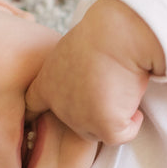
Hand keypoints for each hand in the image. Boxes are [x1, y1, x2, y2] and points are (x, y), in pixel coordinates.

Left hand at [26, 0, 165, 144]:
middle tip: (109, 88)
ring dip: (113, 116)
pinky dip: (133, 122)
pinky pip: (123, 134)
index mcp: (47, 83)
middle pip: (76, 124)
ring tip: (122, 89)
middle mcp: (60, 106)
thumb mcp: (73, 50)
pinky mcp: (105, 127)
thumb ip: (72, 71)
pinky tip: (133, 101)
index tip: (40, 119)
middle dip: (92, 113)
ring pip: (99, 131)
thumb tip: (88, 81)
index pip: (33, 106)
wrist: (117, 35)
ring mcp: (81, 120)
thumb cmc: (100, 32)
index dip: (38, 114)